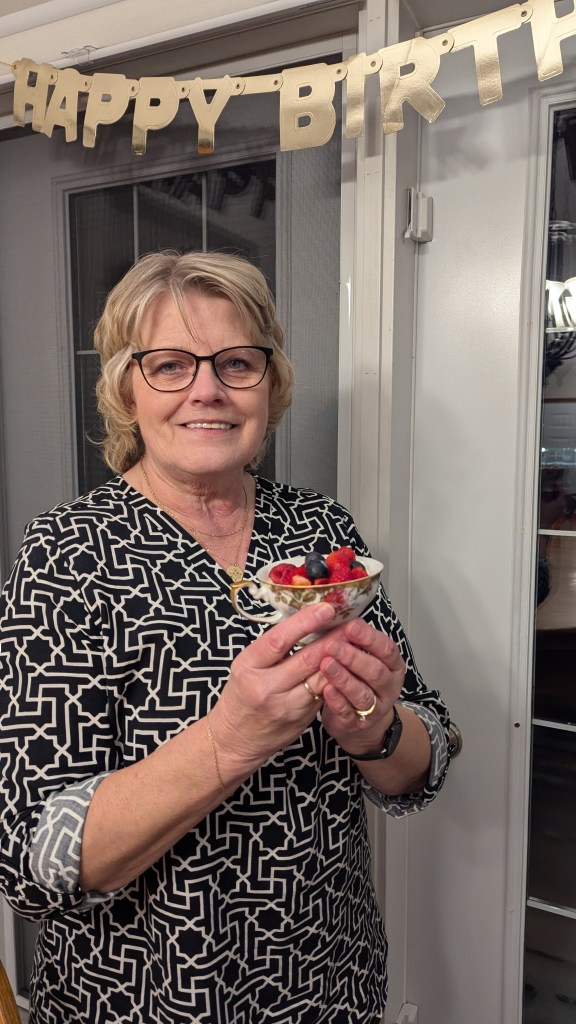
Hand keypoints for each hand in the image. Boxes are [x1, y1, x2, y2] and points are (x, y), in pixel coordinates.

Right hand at [208, 602, 336, 771]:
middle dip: (332, 639)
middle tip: (350, 622)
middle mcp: (265, 686)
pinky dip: (335, 677)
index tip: (326, 608)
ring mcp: (285, 705)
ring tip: (353, 640)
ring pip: (321, 677)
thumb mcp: (246, 666)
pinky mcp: (301, 719)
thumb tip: (306, 620)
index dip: (305, 622)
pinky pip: (323, 693)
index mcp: (248, 666)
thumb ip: (272, 648)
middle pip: (307, 659)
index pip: (279, 640)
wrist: (234, 740)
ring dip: (340, 658)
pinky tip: (346, 665)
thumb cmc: (240, 696)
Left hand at [314, 617, 405, 755]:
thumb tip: (334, 612)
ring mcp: (375, 708)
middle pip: (375, 672)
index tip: (351, 626)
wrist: (359, 721)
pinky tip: (325, 689)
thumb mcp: (363, 658)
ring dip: (344, 678)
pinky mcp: (357, 723)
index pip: (386, 649)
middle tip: (333, 644)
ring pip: (362, 693)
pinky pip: (348, 713)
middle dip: (354, 657)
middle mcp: (387, 686)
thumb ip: (354, 640)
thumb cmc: (358, 680)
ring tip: (326, 664)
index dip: (369, 637)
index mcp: (392, 665)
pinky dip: (337, 701)